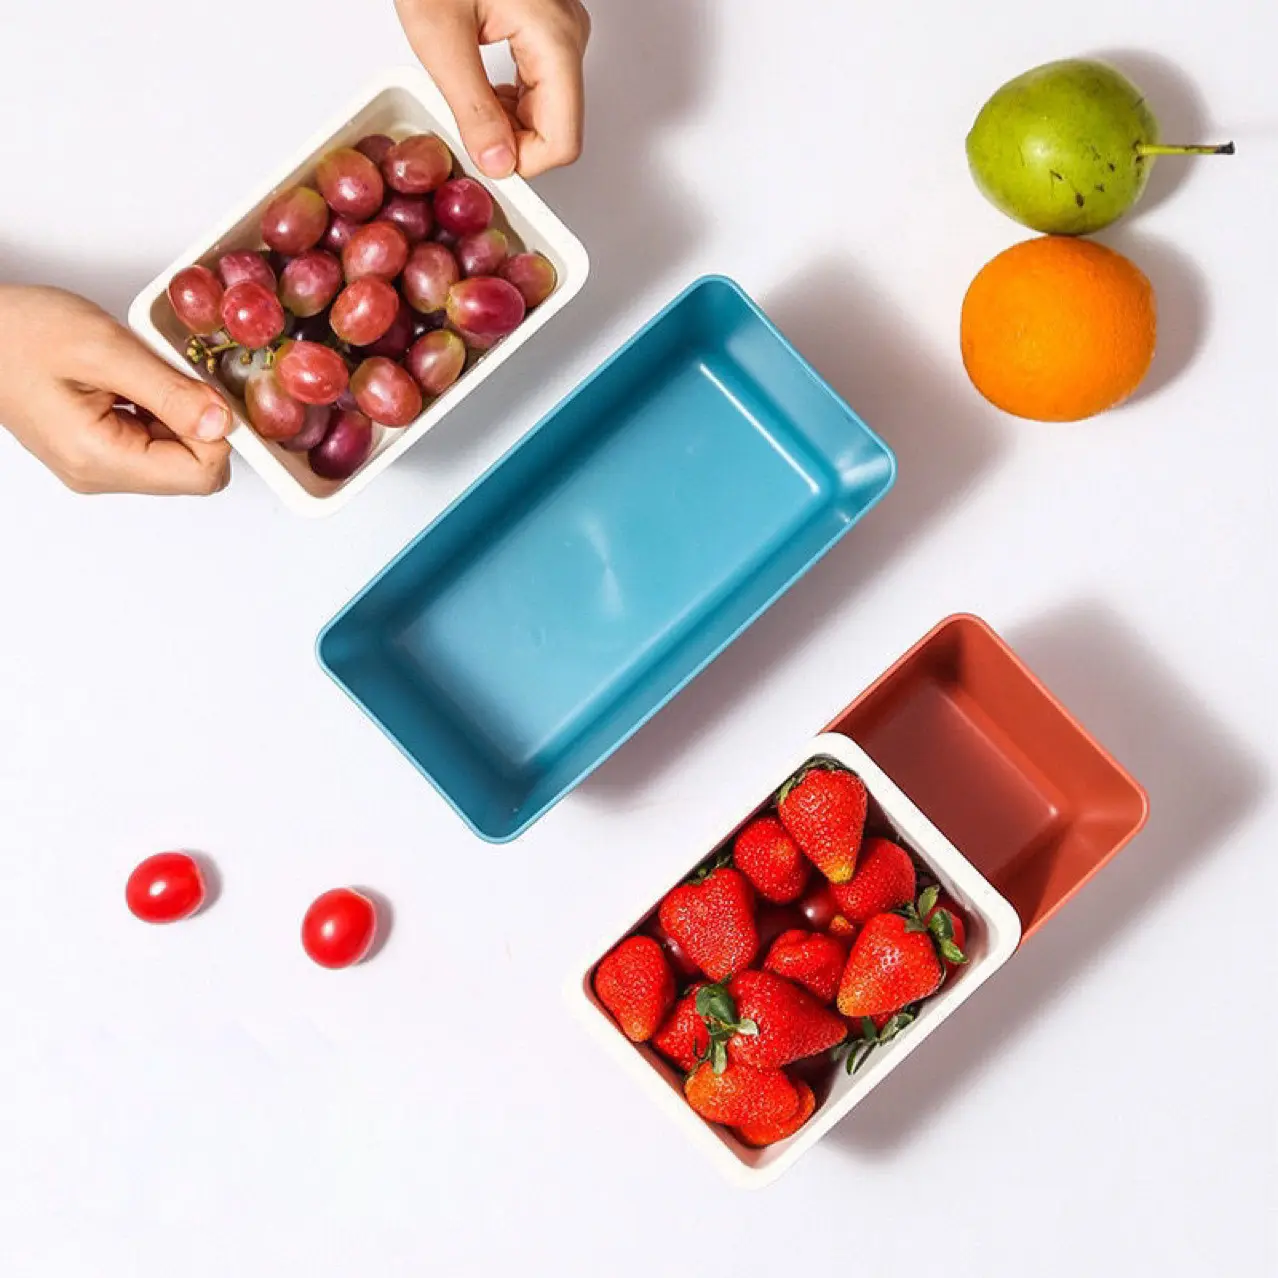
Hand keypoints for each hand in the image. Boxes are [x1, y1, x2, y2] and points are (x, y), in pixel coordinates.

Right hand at [0, 286, 231, 495]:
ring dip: (177, 415)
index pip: (200, 474)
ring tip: (139, 376)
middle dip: (198, 424)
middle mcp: (100, 476)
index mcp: (101, 459)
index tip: (205, 391)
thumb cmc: (20, 333)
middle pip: (192, 471)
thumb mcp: (105, 349)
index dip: (218, 433)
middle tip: (170, 376)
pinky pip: (153, 444)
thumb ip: (169, 390)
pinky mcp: (97, 453)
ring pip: (176, 457)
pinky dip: (159, 413)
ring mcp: (97, 468)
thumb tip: (222, 422)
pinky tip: (133, 384)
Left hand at [396, 0, 589, 178]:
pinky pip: (538, 86)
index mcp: (555, 39)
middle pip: (557, 129)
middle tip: (462, 120)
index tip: (481, 154)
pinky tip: (476, 84)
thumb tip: (497, 163)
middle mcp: (570, 38)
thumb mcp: (440, 35)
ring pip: (547, 111)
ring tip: (463, 93)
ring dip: (505, 121)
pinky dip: (505, 100)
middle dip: (510, 141)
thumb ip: (472, 107)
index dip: (520, 163)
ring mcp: (562, 32)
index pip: (561, 141)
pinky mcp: (547, 29)